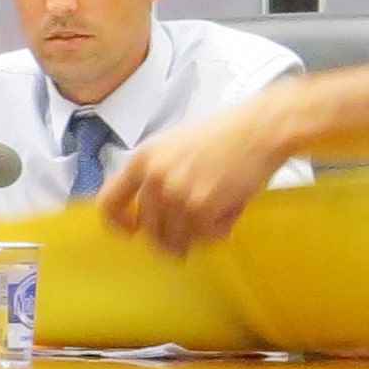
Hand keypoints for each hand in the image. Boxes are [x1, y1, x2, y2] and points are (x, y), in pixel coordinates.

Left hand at [98, 107, 291, 255]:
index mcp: (142, 159)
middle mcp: (154, 177)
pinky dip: (219, 231)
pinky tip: (230, 211)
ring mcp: (176, 193)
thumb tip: (145, 213)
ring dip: (197, 235)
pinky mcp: (201, 207)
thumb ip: (154, 175)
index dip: (119, 225)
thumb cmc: (224, 135)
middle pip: (148, 230)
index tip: (133, 231)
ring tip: (216, 215)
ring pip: (176, 239)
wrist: (261, 128)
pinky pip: (204, 237)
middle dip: (171, 236)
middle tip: (192, 230)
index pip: (108, 203)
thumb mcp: (173, 146)